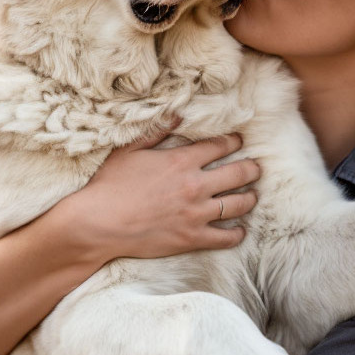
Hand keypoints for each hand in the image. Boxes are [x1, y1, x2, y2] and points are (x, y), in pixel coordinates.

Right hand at [56, 123, 260, 262]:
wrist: (98, 223)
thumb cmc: (109, 185)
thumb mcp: (129, 150)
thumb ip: (157, 132)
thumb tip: (177, 116)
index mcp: (181, 161)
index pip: (220, 146)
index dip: (234, 141)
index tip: (240, 141)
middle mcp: (195, 186)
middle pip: (239, 173)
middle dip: (252, 168)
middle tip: (256, 168)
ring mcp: (196, 214)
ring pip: (239, 204)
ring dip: (250, 198)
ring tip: (253, 196)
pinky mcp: (192, 238)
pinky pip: (226, 237)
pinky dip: (237, 234)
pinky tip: (240, 231)